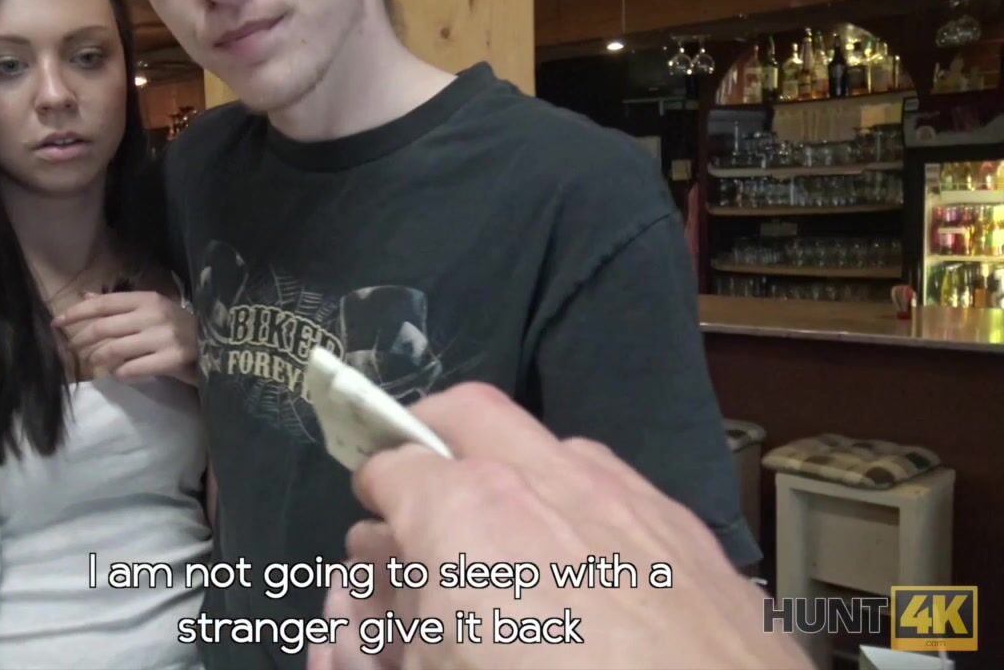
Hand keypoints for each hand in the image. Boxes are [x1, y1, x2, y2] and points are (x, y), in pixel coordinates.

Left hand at [52, 291, 197, 384]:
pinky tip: (120, 374)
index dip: (76, 313)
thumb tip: (85, 297)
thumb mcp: (150, 311)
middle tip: (74, 351)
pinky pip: (133, 369)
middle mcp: (153, 314)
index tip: (56, 323)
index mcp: (147, 299)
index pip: (103, 304)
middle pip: (103, 328)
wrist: (217, 346)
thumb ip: (118, 305)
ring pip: (114, 350)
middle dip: (82, 341)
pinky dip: (120, 374)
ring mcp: (164, 337)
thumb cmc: (178, 329)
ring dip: (99, 360)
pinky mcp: (173, 359)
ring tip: (96, 365)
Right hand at [310, 383, 809, 669]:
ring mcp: (627, 497)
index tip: (373, 524)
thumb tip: (370, 591)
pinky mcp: (688, 533)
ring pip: (551, 447)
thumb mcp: (430, 668)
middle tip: (418, 484)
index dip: (372, 496)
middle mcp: (548, 482)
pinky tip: (585, 573)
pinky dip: (581, 510)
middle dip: (430, 438)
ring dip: (512, 473)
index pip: (390, 466)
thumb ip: (387, 624)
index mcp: (465, 514)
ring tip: (504, 539)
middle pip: (466, 414)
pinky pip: (617, 490)